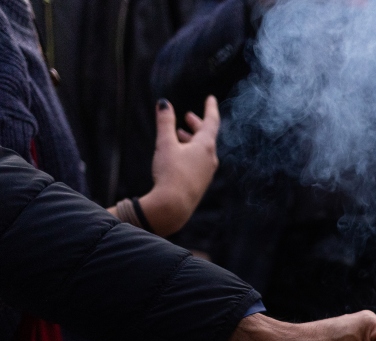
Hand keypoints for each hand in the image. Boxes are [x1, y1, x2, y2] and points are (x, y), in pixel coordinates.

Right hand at [137, 97, 220, 235]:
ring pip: (202, 150)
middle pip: (207, 137)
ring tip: (179, 134)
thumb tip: (164, 103)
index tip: (210, 98)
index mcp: (205, 146)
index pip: (211, 122)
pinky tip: (178, 156)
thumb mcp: (165, 144)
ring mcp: (206, 173)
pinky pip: (198, 162)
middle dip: (197, 125)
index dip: (210, 108)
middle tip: (188, 116)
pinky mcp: (200, 183)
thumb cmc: (170, 174)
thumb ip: (165, 122)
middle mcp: (210, 159)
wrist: (173, 206)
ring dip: (191, 139)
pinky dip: (190, 153)